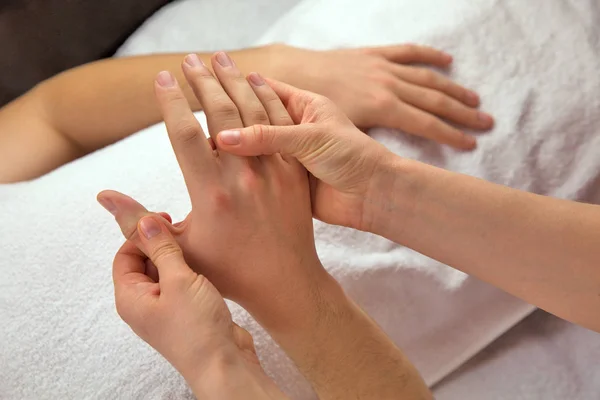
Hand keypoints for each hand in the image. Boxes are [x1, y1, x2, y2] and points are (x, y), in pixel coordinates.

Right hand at [98, 52, 328, 325]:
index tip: (162, 78)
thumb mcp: (179, 248)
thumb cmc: (228, 271)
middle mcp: (242, 175)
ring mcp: (273, 171)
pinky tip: (259, 82)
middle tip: (190, 59)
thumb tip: (103, 197)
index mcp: (211, 192)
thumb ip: (139, 222)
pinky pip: (281, 127)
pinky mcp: (294, 173)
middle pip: (220, 113)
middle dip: (203, 81)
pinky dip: (269, 100)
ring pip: (253, 112)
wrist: (284, 283)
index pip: (185, 133)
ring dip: (236, 81)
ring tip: (221, 59)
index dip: (171, 102)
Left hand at [109, 213, 286, 398]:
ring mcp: (165, 309)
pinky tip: (207, 266)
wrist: (224, 363)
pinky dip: (190, 271)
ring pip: (165, 272)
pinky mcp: (185, 312)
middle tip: (184, 232)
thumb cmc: (196, 327)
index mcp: (130, 297)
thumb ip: (161, 248)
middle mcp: (143, 304)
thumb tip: (142, 220)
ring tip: (198, 248)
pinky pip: (181, 284)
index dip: (141, 234)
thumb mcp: (178, 279)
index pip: (125, 254)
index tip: (165, 219)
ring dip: (178, 257)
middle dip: (161, 244)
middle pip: (144, 262)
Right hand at [215, 79, 396, 230]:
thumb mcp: (310, 139)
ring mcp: (289, 155)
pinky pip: (258, 170)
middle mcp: (294, 128)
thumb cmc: (353, 157)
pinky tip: (218, 163)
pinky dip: (240, 167)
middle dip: (227, 102)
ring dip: (231, 137)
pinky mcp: (286, 180)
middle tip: (197, 89)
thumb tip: (223, 138)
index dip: (236, 80)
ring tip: (200, 128)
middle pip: (254, 111)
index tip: (208, 71)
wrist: (373, 195)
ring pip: (252, 143)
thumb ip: (267, 137)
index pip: (263, 88)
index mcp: (304, 106)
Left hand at [274, 44, 493, 148]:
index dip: (451, 135)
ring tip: (475, 100)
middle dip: (463, 112)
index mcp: (382, 107)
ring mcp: (383, 68)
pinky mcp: (375, 55)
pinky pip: (407, 52)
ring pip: (427, 77)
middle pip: (435, 100)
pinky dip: (429, 56)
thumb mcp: (337, 134)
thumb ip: (368, 146)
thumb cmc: (312, 110)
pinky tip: (446, 60)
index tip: (472, 144)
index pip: (427, 124)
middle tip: (487, 122)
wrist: (295, 74)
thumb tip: (381, 168)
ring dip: (454, 88)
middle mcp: (388, 85)